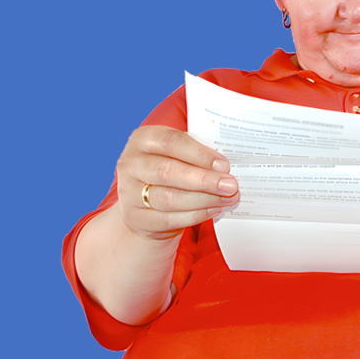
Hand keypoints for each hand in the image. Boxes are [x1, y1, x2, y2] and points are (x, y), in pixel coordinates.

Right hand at [115, 124, 238, 241]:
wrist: (143, 201)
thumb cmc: (167, 170)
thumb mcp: (175, 153)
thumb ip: (194, 154)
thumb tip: (224, 167)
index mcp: (141, 139)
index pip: (171, 142)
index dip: (199, 154)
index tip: (223, 165)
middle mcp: (130, 164)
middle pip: (168, 172)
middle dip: (204, 180)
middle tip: (230, 185)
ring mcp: (129, 193)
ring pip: (169, 198)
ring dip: (203, 199)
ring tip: (226, 198)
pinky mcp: (135, 217)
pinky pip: (168, 219)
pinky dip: (194, 215)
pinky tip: (213, 209)